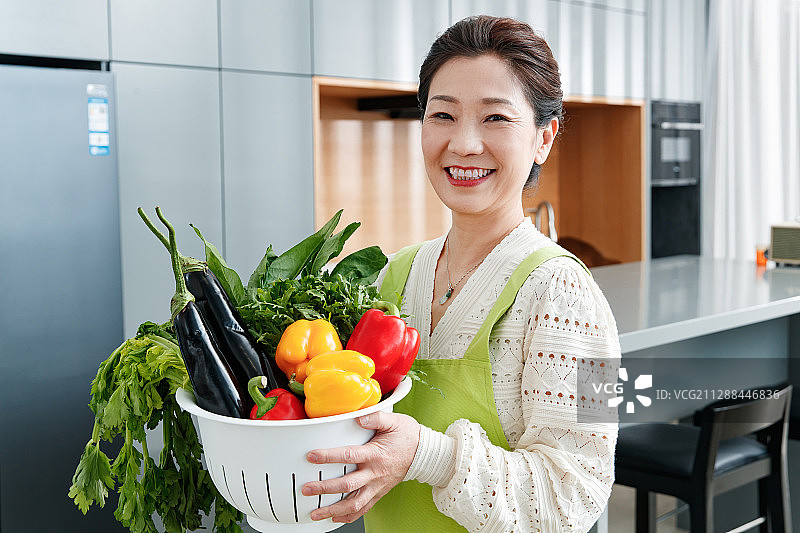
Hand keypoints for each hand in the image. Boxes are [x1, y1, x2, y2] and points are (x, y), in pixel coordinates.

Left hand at [301, 411, 419, 522]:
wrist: (425, 454)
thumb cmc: (408, 436)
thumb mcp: (394, 421)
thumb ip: (375, 417)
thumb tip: (358, 417)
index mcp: (375, 454)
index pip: (348, 456)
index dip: (329, 457)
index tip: (312, 456)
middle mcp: (375, 473)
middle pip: (347, 485)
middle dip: (325, 488)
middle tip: (307, 489)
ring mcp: (377, 486)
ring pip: (354, 503)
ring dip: (333, 509)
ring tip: (316, 513)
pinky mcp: (379, 492)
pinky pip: (363, 508)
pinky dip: (348, 515)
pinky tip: (335, 517)